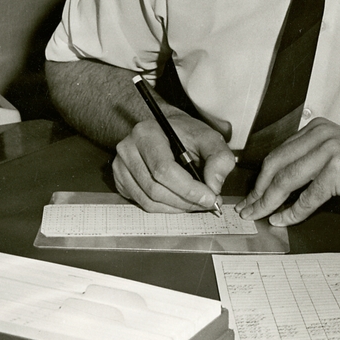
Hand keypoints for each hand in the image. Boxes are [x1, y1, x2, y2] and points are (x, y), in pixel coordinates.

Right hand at [112, 114, 235, 212]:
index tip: (210, 198)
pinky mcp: (121, 181)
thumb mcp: (210, 138)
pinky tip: (180, 200)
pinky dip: (165, 208)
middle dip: (186, 201)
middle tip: (207, 202)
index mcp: (147, 133)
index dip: (189, 189)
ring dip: (177, 208)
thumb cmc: (186, 134)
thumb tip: (214, 186)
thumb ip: (219, 159)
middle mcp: (128, 149)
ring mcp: (120, 167)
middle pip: (155, 189)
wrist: (167, 131)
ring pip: (149, 201)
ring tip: (196, 202)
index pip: (164, 170)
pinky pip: (143, 203)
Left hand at [236, 117, 339, 225]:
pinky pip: (307, 197)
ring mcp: (330, 151)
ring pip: (286, 180)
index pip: (279, 154)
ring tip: (258, 216)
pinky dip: (293, 212)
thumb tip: (284, 184)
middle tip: (247, 209)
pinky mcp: (339, 171)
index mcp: (320, 129)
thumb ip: (314, 162)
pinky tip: (284, 220)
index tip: (252, 195)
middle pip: (276, 165)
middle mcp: (322, 134)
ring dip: (268, 202)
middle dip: (259, 191)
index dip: (262, 177)